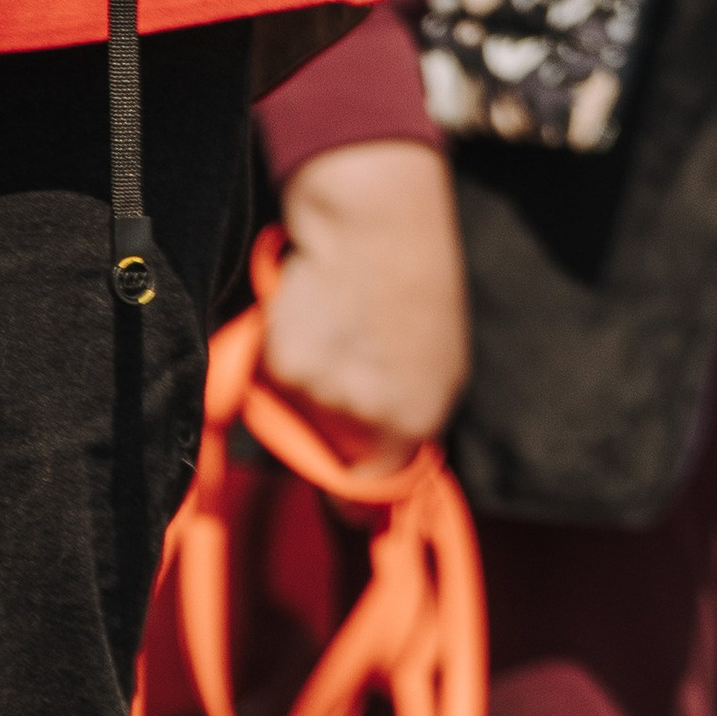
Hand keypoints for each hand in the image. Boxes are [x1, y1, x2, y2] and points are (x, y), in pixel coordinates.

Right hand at [260, 138, 469, 471]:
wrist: (376, 224)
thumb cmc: (417, 289)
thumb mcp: (440, 369)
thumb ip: (408, 429)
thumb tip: (369, 479)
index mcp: (410, 425)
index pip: (366, 491)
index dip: (349, 491)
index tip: (341, 481)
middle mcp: (365, 419)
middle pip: (328, 452)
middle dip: (333, 423)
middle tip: (350, 364)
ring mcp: (320, 393)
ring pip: (300, 414)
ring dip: (311, 384)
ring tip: (338, 331)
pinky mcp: (281, 365)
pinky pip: (276, 381)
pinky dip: (287, 354)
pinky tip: (312, 317)